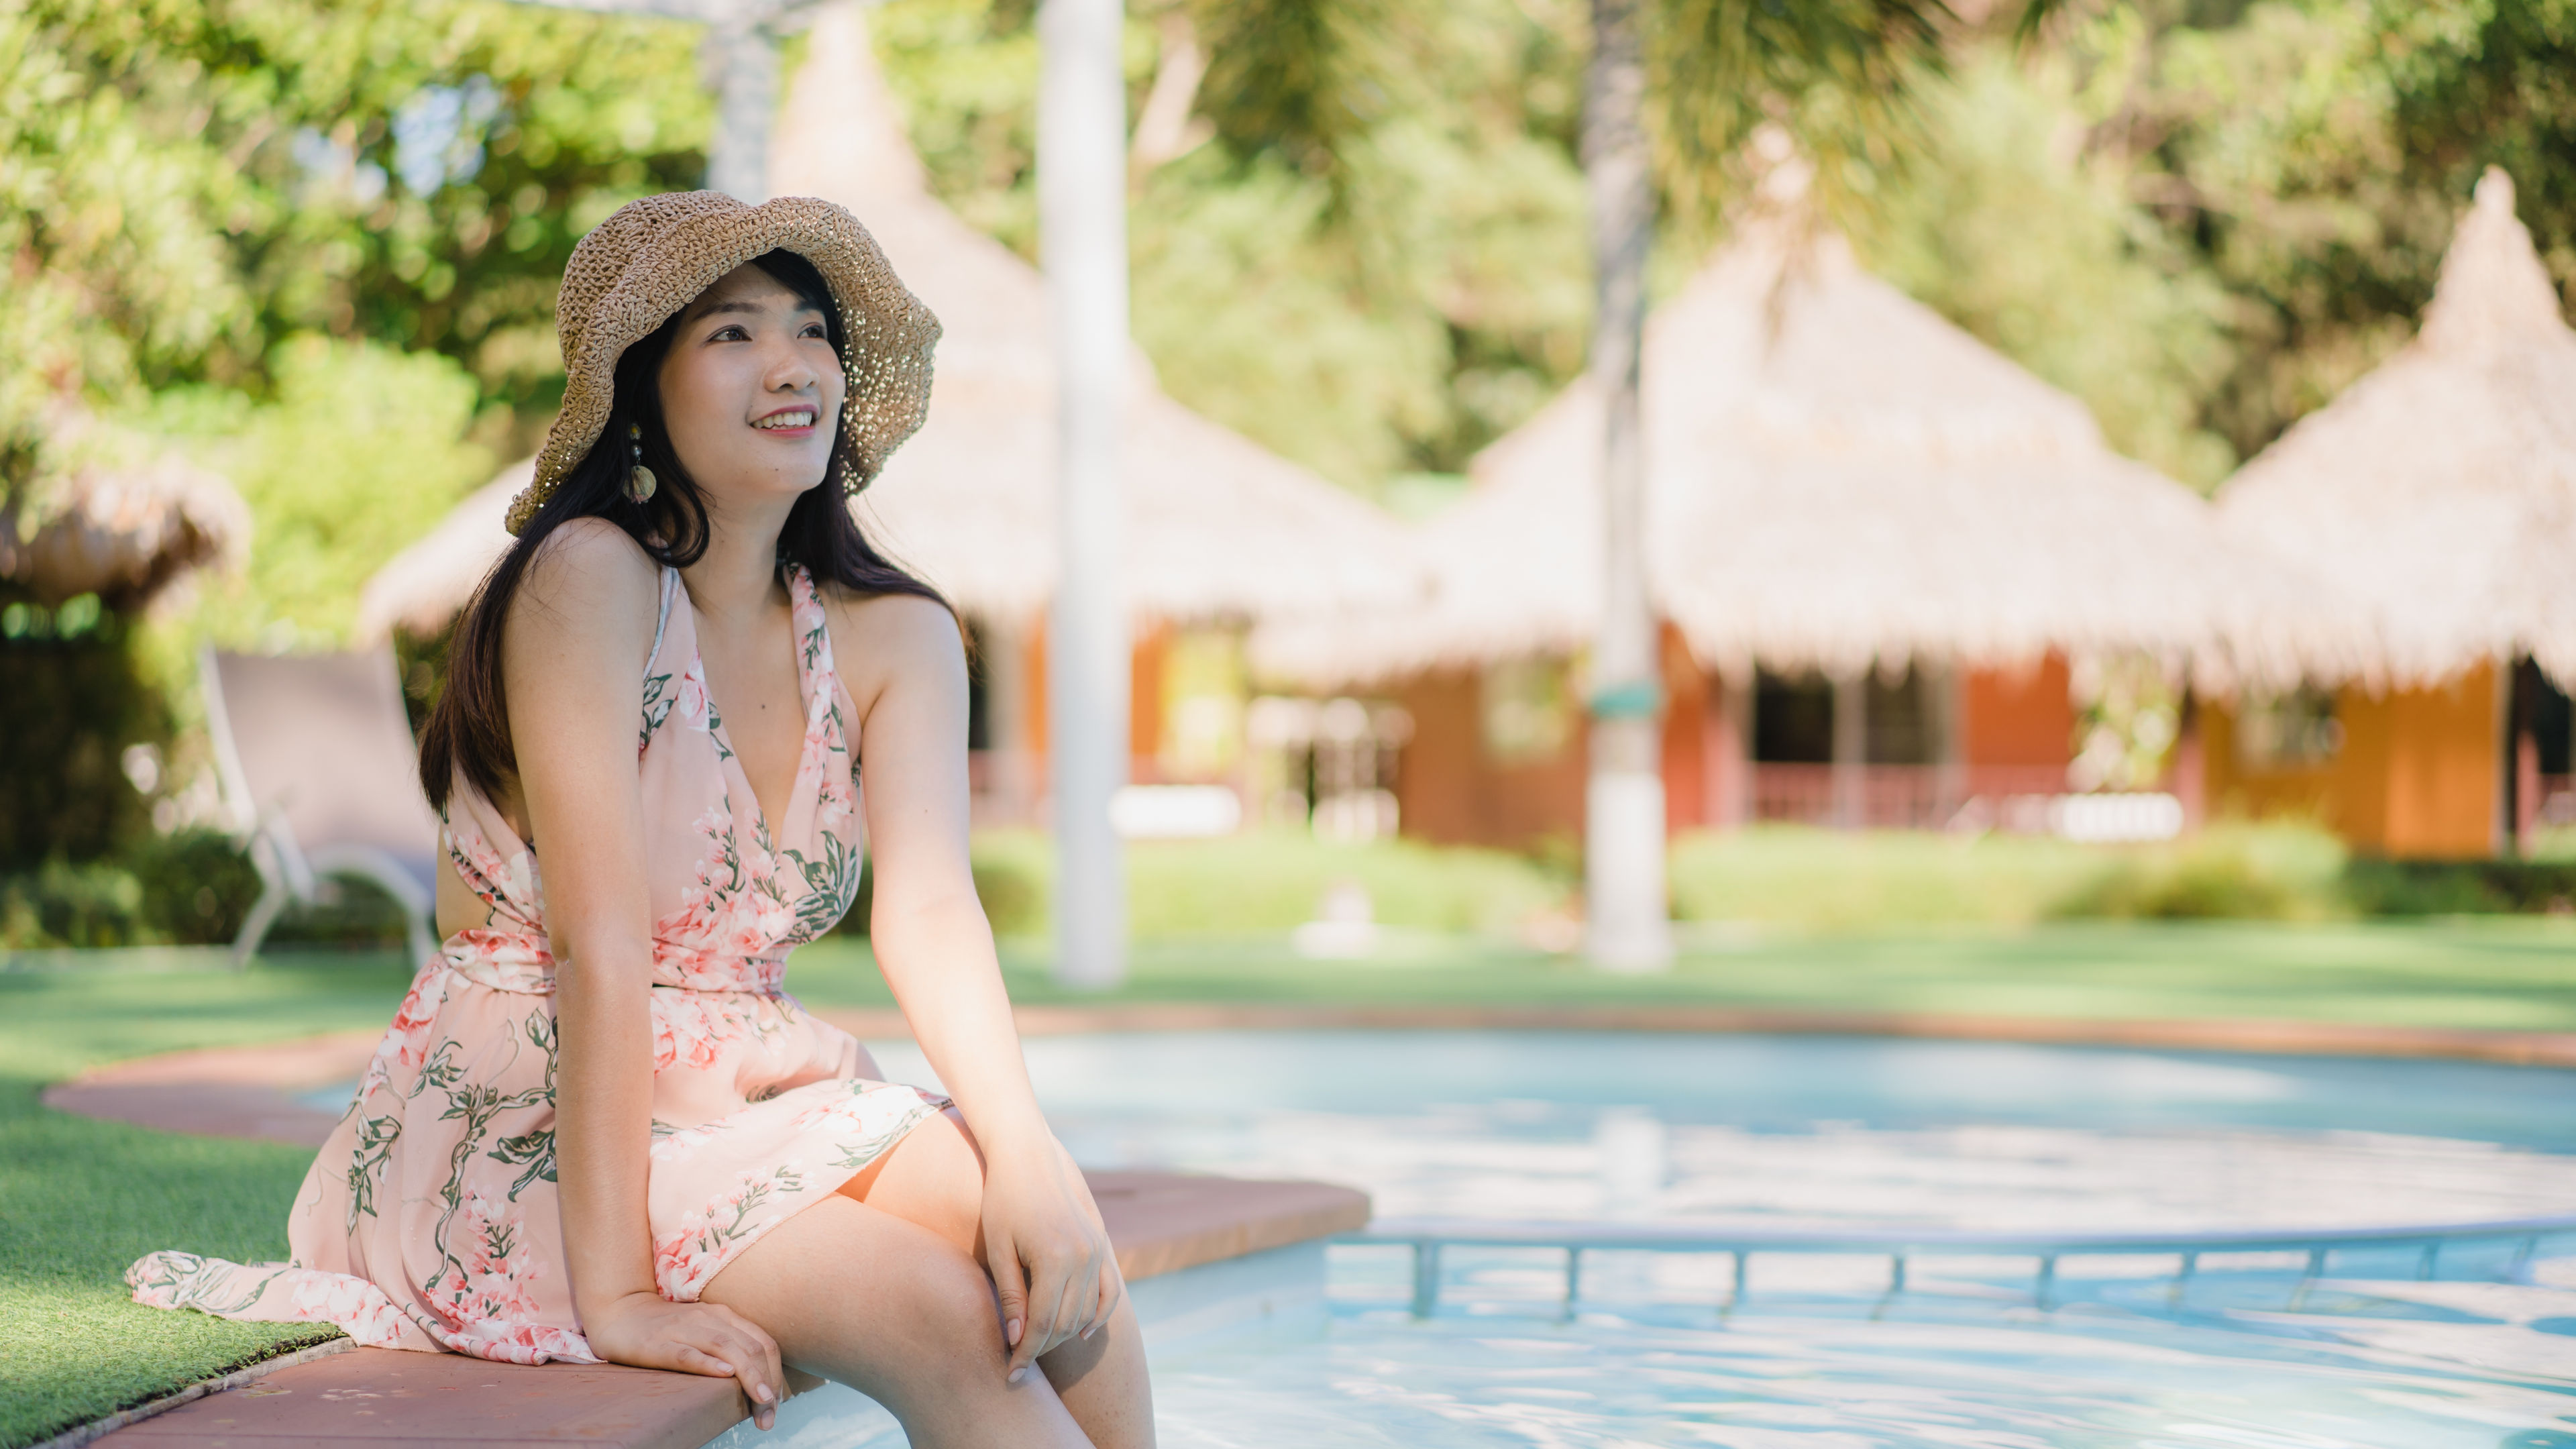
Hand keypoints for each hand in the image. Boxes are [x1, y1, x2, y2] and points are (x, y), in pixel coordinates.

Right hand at [583, 1291, 786, 1430]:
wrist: (619, 1312)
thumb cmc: (667, 1329)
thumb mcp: (704, 1331)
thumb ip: (730, 1347)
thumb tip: (757, 1383)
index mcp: (724, 1317)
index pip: (763, 1343)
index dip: (776, 1374)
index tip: (774, 1403)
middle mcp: (709, 1318)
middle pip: (751, 1348)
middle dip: (766, 1383)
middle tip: (769, 1416)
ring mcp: (684, 1329)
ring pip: (726, 1348)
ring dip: (749, 1377)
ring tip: (761, 1401)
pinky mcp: (658, 1343)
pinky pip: (687, 1352)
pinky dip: (708, 1363)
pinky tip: (725, 1375)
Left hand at [980, 1135, 1122, 1381]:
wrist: (1029, 1157)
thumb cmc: (1004, 1201)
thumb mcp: (999, 1249)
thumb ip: (1011, 1297)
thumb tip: (1017, 1341)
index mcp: (1055, 1258)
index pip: (1043, 1323)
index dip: (1026, 1352)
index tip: (1010, 1373)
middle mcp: (1083, 1256)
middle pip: (1067, 1323)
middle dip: (1042, 1347)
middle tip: (1018, 1362)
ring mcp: (1097, 1250)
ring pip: (1086, 1311)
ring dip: (1064, 1334)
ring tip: (1038, 1345)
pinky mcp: (1101, 1244)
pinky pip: (1109, 1291)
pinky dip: (1099, 1315)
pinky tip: (1082, 1333)